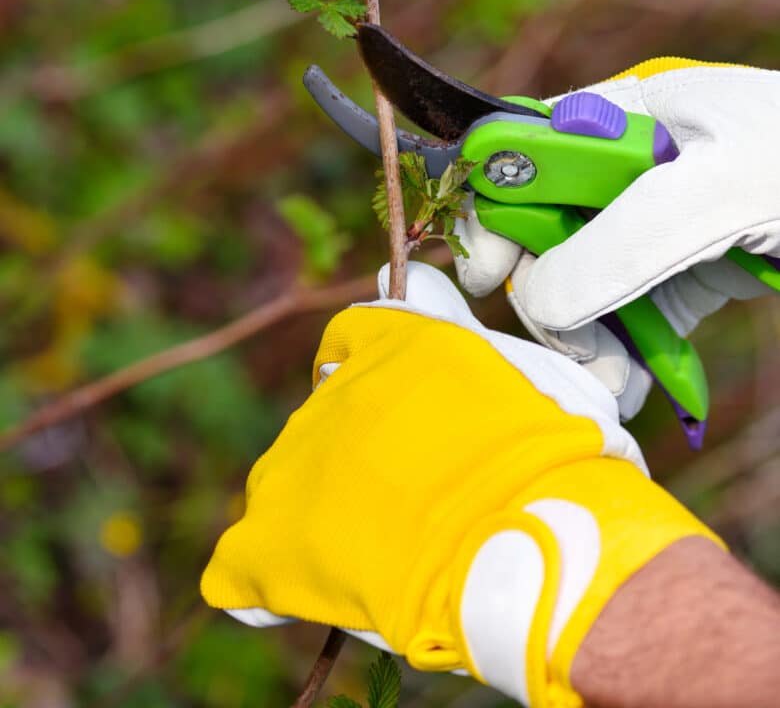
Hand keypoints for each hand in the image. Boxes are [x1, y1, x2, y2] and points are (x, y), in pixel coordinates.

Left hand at [201, 262, 718, 707]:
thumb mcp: (512, 361)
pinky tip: (296, 591)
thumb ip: (448, 316)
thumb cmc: (551, 451)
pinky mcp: (277, 544)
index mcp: (389, 343)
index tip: (399, 407)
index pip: (349, 339)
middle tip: (421, 493)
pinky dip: (263, 576)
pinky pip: (239, 565)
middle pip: (321, 420)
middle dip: (357, 449)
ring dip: (321, 507)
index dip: (370, 373)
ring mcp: (297, 467)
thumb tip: (404, 278)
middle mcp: (331, 395)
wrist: (540, 536)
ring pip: (283, 483)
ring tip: (383, 550)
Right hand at [454, 60, 778, 418]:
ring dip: (583, 337)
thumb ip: (619, 240)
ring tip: (607, 386)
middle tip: (566, 350)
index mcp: (628, 115)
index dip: (496, 209)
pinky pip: (632, 312)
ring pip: (585, 279)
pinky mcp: (691, 270)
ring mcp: (663, 222)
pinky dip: (624, 353)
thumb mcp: (716, 194)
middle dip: (546, 292)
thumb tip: (536, 300)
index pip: (523, 152)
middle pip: (547, 227)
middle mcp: (635, 166)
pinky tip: (632, 387)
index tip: (491, 275)